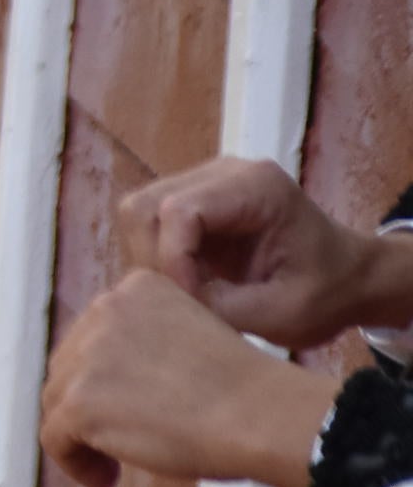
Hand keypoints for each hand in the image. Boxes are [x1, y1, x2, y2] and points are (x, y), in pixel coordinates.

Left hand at [40, 270, 336, 486]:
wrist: (260, 413)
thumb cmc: (246, 390)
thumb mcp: (192, 337)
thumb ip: (151, 344)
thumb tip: (118, 382)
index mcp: (137, 288)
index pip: (98, 334)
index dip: (106, 375)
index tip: (130, 404)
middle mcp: (104, 310)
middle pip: (71, 365)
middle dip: (89, 403)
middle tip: (121, 436)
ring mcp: (86, 355)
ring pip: (59, 401)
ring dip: (82, 434)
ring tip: (114, 464)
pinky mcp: (78, 401)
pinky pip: (55, 438)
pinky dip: (75, 463)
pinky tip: (105, 481)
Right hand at [115, 156, 391, 348]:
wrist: (348, 277)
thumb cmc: (326, 294)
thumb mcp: (285, 313)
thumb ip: (222, 307)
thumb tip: (162, 304)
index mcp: (257, 187)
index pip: (179, 211)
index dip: (172, 261)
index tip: (190, 304)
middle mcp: (222, 173)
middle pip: (145, 207)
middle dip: (153, 260)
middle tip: (180, 301)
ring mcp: (202, 183)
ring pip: (138, 214)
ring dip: (149, 259)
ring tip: (184, 293)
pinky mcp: (191, 201)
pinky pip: (148, 226)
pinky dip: (156, 259)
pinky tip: (188, 283)